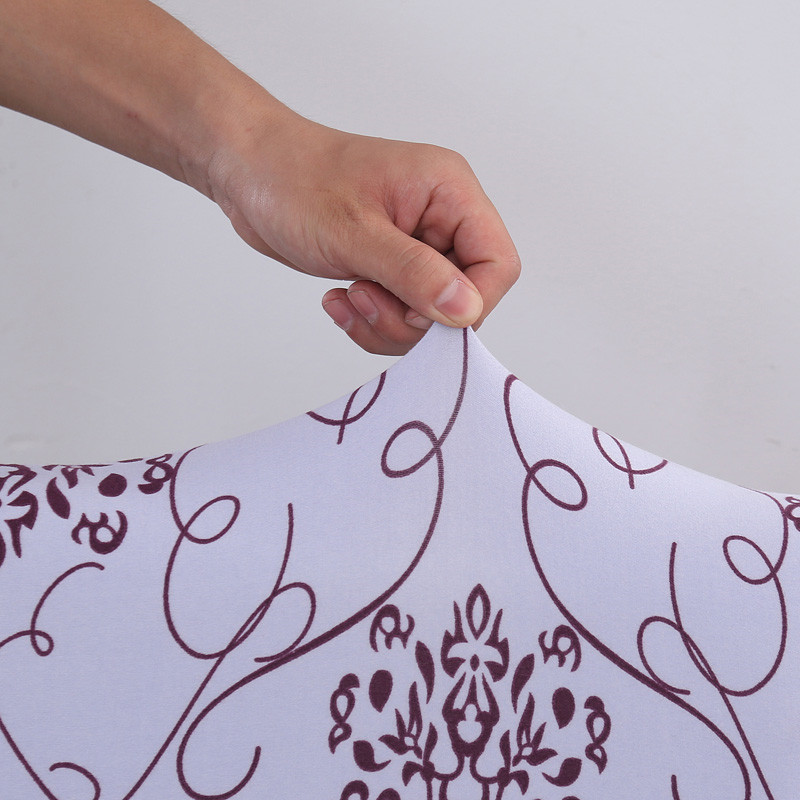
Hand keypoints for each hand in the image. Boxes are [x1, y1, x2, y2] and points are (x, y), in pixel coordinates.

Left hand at [210, 112, 520, 354]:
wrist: (248, 172)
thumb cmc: (294, 181)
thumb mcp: (355, 232)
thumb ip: (414, 273)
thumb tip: (467, 311)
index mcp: (449, 192)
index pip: (497, 264)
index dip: (469, 302)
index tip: (421, 314)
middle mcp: (441, 220)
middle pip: (464, 298)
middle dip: (415, 318)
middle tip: (368, 299)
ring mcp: (416, 246)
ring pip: (430, 315)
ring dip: (388, 323)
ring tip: (350, 298)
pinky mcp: (391, 267)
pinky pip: (400, 315)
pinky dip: (372, 321)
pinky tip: (339, 301)